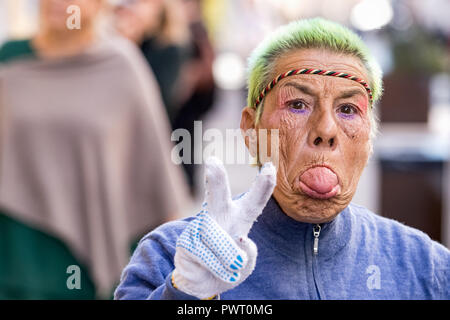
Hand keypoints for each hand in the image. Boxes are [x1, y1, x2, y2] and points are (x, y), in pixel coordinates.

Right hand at [172, 157, 275, 298]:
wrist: (201, 284)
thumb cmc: (227, 268)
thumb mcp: (246, 264)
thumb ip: (249, 253)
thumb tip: (240, 240)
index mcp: (240, 220)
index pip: (254, 202)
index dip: (263, 186)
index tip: (270, 167)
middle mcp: (220, 218)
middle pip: (218, 196)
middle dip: (216, 179)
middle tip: (212, 162)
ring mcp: (200, 228)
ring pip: (214, 238)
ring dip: (225, 257)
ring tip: (231, 267)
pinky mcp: (186, 241)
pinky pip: (203, 255)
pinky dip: (214, 267)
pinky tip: (210, 269)